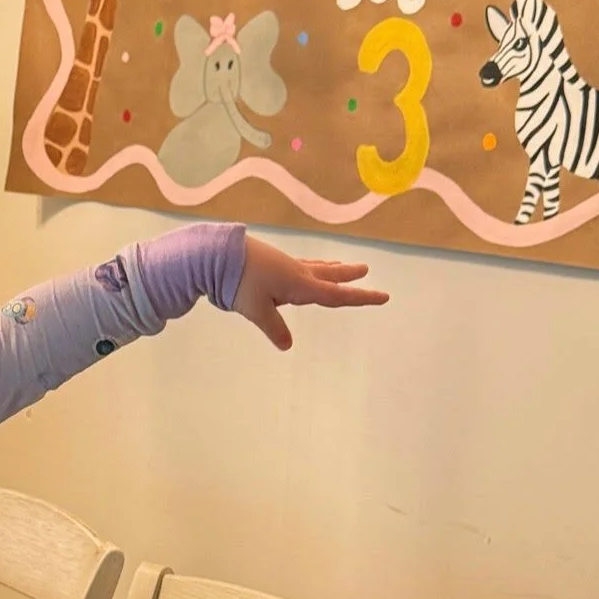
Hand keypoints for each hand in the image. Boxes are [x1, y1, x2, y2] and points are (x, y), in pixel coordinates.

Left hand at [231, 238, 387, 350]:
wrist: (214, 253)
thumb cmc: (238, 282)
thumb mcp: (256, 311)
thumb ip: (274, 327)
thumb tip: (287, 345)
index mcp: (299, 285)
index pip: (337, 295)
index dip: (361, 298)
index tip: (384, 296)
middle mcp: (296, 273)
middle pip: (328, 275)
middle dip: (348, 276)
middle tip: (365, 270)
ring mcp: (283, 264)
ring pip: (313, 267)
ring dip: (330, 268)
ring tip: (342, 266)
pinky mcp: (269, 261)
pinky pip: (298, 265)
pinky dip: (309, 267)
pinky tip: (302, 269)